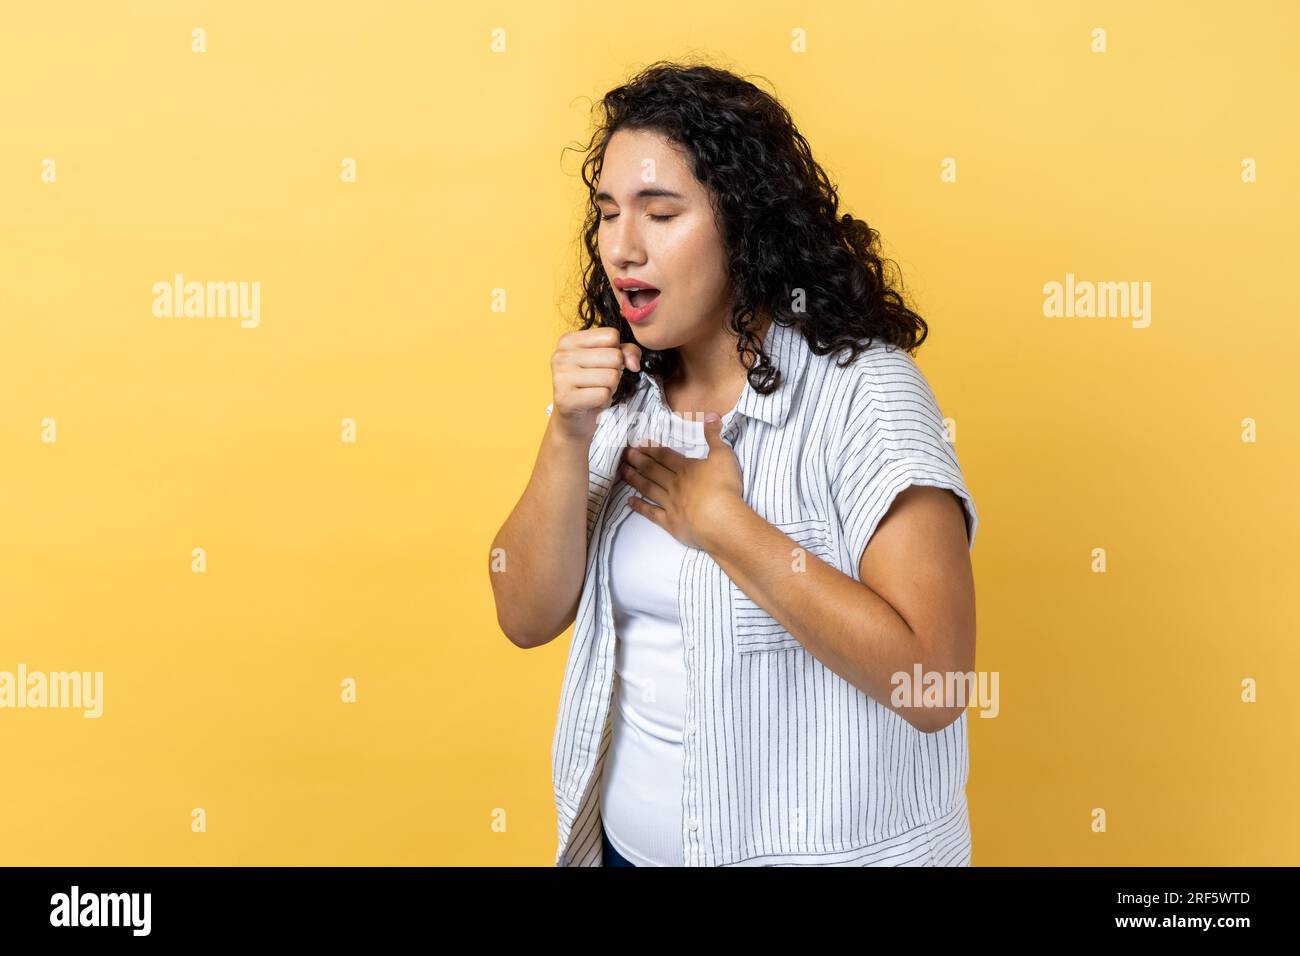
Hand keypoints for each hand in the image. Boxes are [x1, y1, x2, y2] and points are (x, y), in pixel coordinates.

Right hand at [550, 326, 641, 442]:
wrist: (574, 419)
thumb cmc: (592, 385)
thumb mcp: (610, 361)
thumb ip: (627, 352)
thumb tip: (633, 363)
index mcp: (568, 340)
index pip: (611, 335)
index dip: (616, 352)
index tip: (601, 364)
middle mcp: (561, 355)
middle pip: (614, 356)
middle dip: (614, 372)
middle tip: (599, 382)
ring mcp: (560, 377)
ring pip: (611, 376)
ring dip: (610, 388)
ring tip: (595, 391)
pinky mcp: (565, 398)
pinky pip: (603, 394)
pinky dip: (604, 401)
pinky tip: (592, 402)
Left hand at [620, 413, 743, 550]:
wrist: (722, 520)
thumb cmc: (724, 487)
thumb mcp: (724, 456)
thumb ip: (715, 436)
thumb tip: (710, 414)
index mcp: (686, 469)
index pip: (665, 456)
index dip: (651, 449)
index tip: (638, 443)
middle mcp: (674, 484)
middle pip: (652, 470)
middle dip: (638, 460)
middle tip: (624, 454)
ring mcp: (670, 504)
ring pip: (648, 488)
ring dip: (635, 479)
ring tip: (623, 472)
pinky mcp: (670, 523)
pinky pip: (651, 513)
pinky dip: (640, 507)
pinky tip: (630, 502)